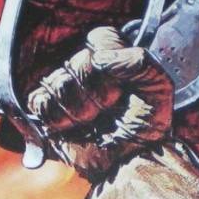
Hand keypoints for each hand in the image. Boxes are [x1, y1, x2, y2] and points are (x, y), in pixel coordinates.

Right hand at [26, 27, 173, 174]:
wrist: (131, 158)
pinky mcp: (47, 107)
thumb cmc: (146, 122)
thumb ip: (138, 62)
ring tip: (93, 122)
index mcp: (110, 52)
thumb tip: (100, 59)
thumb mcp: (159, 86)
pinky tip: (72, 127)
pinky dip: (56, 117)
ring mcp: (63, 86)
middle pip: (79, 65)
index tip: (122, 92)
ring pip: (59, 84)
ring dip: (79, 111)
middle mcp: (85, 66)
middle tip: (110, 112)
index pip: (99, 40)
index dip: (110, 69)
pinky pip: (39, 101)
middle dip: (97, 96)